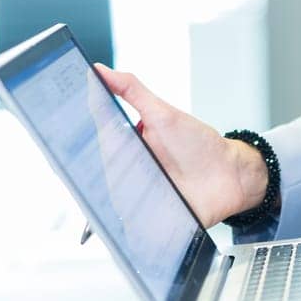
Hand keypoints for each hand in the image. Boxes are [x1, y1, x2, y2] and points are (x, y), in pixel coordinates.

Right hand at [93, 64, 269, 227]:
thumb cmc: (198, 144)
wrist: (229, 174)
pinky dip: (129, 227)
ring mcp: (136, 201)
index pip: (92, 149)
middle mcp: (126, 176)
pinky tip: (138, 218)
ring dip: (118, 198)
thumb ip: (132, 90)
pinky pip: (129, 230)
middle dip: (102, 174)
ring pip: (111, 205)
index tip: (71, 139)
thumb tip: (99, 70)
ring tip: (140, 184)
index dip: (78, 146)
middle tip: (123, 162)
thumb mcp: (163, 113)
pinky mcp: (147, 225)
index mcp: (124, 149)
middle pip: (97, 180)